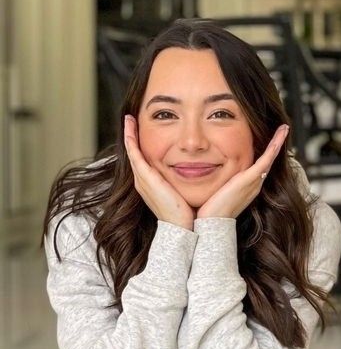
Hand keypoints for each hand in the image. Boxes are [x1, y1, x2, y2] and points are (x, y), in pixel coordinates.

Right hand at [124, 115, 195, 230]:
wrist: (185, 229)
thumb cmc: (190, 214)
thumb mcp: (186, 193)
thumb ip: (189, 183)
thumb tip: (203, 173)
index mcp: (153, 186)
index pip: (145, 162)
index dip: (143, 147)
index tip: (145, 132)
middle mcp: (144, 182)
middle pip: (135, 155)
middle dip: (133, 137)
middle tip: (131, 120)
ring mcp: (143, 179)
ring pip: (132, 151)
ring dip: (129, 134)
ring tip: (129, 118)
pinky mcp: (145, 177)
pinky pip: (134, 152)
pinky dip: (130, 137)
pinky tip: (130, 124)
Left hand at [196, 124, 289, 219]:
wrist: (211, 223)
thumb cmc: (208, 211)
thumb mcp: (212, 191)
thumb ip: (212, 181)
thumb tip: (197, 171)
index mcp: (246, 187)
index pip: (258, 167)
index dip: (264, 155)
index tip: (267, 144)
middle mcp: (253, 184)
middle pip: (267, 161)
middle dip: (274, 146)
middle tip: (281, 130)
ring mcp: (254, 181)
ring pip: (269, 157)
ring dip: (277, 142)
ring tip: (284, 128)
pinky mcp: (252, 179)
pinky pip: (267, 158)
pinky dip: (275, 145)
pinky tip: (281, 132)